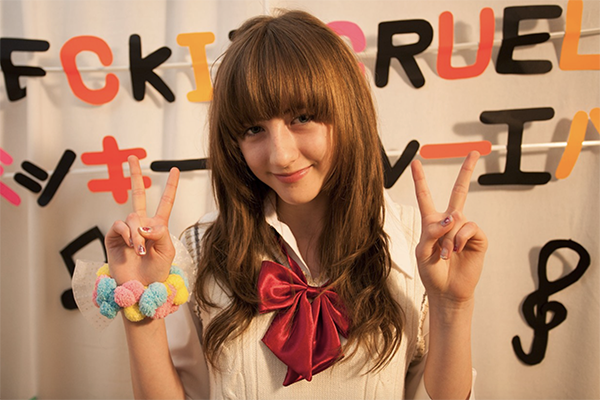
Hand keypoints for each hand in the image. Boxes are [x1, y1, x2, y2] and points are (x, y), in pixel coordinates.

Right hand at [105, 156, 179, 285]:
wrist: (141, 288)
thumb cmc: (157, 272)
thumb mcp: (167, 250)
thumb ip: (160, 232)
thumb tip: (144, 223)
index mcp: (159, 226)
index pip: (165, 202)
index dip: (170, 187)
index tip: (174, 170)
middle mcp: (142, 225)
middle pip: (137, 195)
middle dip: (134, 175)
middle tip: (132, 157)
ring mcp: (127, 230)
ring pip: (132, 217)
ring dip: (138, 233)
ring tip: (140, 248)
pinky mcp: (114, 237)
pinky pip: (120, 225)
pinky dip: (128, 234)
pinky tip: (132, 245)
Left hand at [410, 151, 486, 305]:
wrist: (447, 291)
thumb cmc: (431, 272)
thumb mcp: (422, 251)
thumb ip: (432, 231)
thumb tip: (453, 217)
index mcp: (432, 222)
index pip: (425, 196)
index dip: (420, 179)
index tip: (416, 162)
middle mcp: (450, 221)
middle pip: (459, 191)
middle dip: (467, 171)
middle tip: (474, 152)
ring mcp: (464, 229)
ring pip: (458, 217)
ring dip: (448, 238)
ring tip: (445, 254)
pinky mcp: (477, 238)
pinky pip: (469, 228)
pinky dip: (459, 239)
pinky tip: (457, 250)